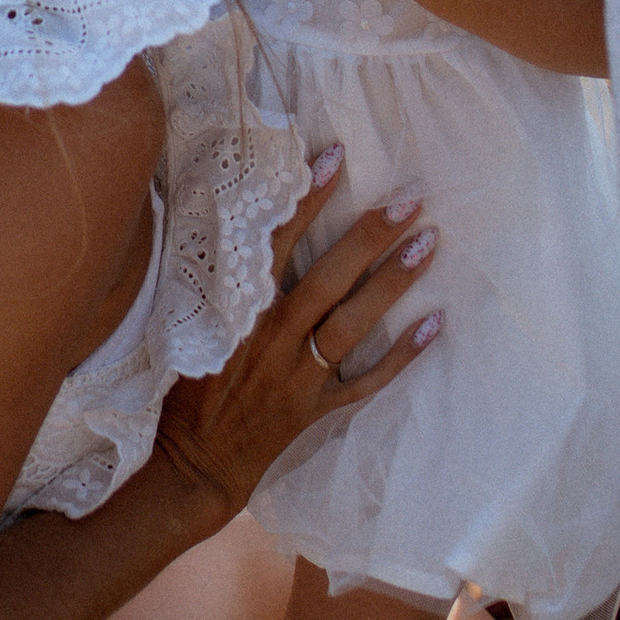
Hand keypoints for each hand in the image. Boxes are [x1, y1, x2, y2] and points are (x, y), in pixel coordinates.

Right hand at [152, 150, 439, 518]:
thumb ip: (212, 277)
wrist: (192, 463)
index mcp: (237, 311)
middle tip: (412, 196)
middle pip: (330, 277)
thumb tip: (235, 216)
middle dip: (371, 235)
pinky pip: (368, 380)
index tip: (337, 156)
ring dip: (394, 282)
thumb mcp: (183, 323)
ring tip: (430, 242)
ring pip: (355, 323)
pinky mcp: (316, 407)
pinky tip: (435, 323)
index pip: (278, 242)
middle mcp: (273, 338)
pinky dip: (402, 355)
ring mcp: (300, 375)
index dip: (307, 199)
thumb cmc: (184, 387)